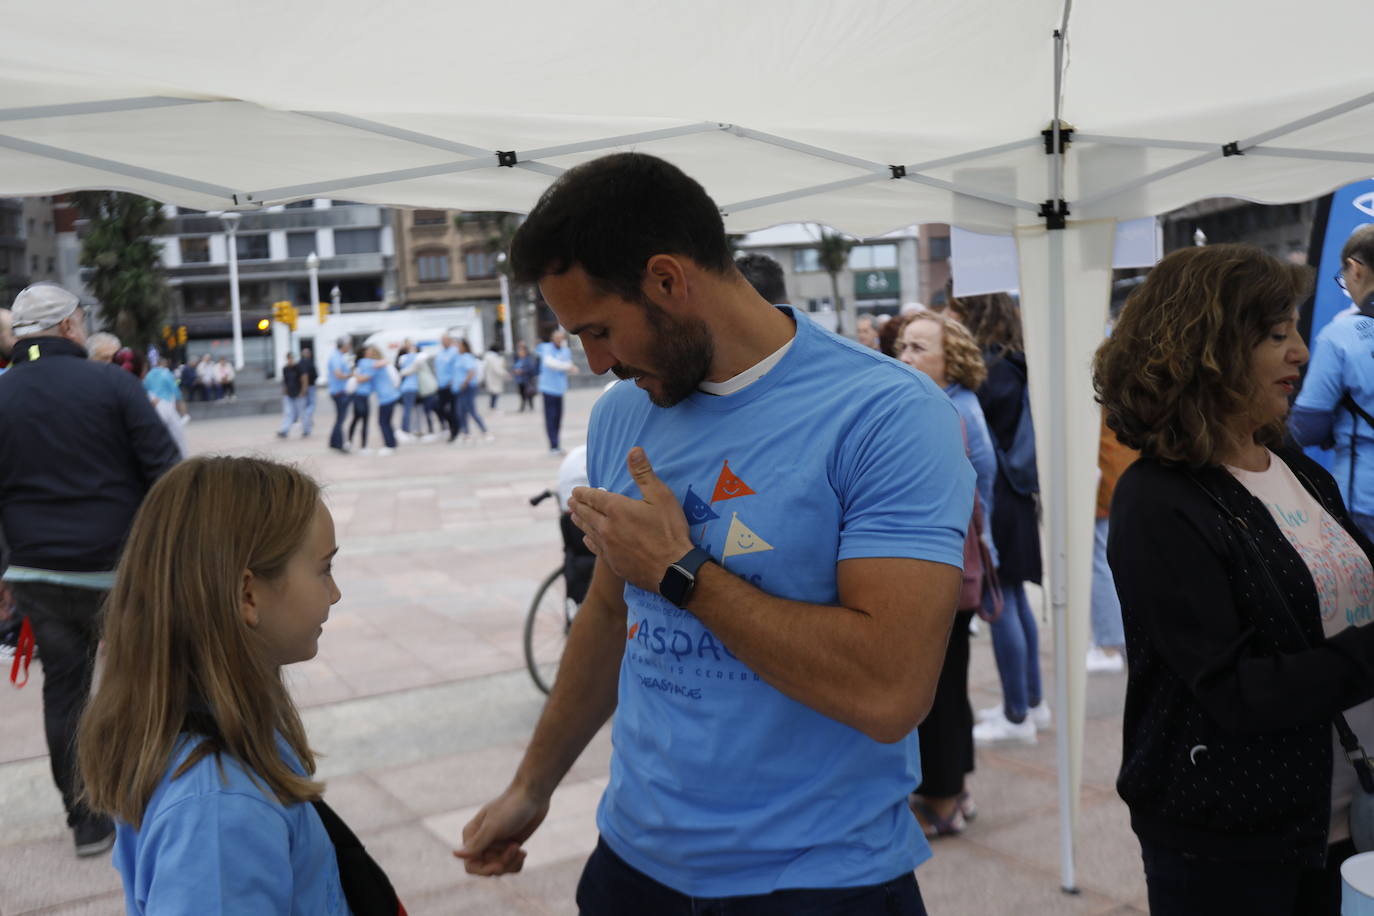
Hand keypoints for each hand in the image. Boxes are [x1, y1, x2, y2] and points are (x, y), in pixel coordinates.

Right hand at [454, 784, 548, 875]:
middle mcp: (482, 842)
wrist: (533, 794)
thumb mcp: (493, 827)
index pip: (471, 865)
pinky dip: (517, 863)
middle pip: (487, 868)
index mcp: (472, 836)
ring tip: (520, 849)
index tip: (499, 866)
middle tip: (515, 848)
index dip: (483, 870)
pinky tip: (523, 852)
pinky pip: (510, 865)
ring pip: (500, 868)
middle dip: (502, 863)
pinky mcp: (510, 846)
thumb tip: (455, 854)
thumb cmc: (511, 807)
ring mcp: (497, 844)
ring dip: (511, 862)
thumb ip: (476, 843)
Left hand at [568, 447, 692, 591]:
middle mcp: (606, 527)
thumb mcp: (661, 497)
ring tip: (573, 517)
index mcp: (616, 509)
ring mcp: (608, 546)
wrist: (673, 570)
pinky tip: (587, 539)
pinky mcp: (613, 562)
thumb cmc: (670, 531)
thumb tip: (633, 450)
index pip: (594, 497)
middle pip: (586, 514)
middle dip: (577, 506)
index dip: (583, 493)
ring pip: (588, 531)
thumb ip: (644, 473)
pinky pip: (594, 548)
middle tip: (570, 502)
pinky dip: (588, 540)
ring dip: (579, 522)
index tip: (575, 491)